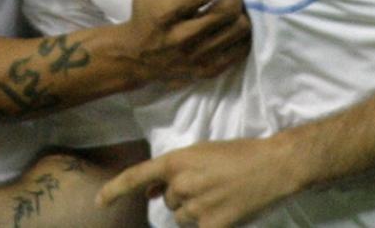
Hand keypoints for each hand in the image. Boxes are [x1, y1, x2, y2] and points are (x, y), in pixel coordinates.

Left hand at [98, 137, 300, 227]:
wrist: (274, 166)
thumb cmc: (241, 154)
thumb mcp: (203, 153)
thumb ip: (176, 171)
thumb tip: (152, 191)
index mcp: (178, 161)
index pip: (137, 176)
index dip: (115, 190)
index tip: (100, 202)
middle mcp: (182, 184)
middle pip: (168, 201)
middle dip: (182, 197)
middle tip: (210, 186)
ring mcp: (196, 207)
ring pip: (182, 218)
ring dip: (195, 212)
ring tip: (221, 197)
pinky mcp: (212, 226)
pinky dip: (208, 224)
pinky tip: (227, 212)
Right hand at [126, 0, 251, 86]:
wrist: (134, 54)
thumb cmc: (143, 7)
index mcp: (167, 12)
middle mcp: (182, 37)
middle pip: (226, 13)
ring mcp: (195, 57)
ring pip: (236, 33)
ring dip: (244, 15)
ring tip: (240, 5)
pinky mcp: (204, 71)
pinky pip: (237, 53)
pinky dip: (243, 38)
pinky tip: (238, 24)